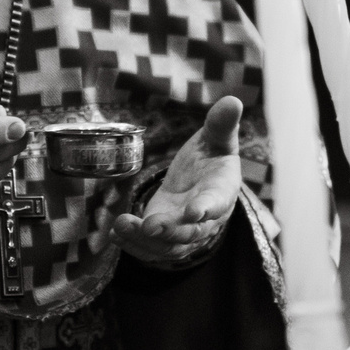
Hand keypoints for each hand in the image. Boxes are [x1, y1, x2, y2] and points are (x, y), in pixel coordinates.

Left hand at [112, 95, 242, 265]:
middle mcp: (205, 219)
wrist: (202, 180)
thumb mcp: (217, 138)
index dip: (206, 208)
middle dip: (170, 231)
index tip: (194, 211)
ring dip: (144, 241)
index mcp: (221, 191)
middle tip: (150, 226)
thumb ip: (221, 124)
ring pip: (168, 246)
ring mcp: (183, 232)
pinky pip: (152, 249)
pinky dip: (134, 245)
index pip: (216, 202)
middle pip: (191, 232)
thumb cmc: (211, 157)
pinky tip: (116, 234)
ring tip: (121, 227)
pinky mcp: (163, 237)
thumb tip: (233, 100)